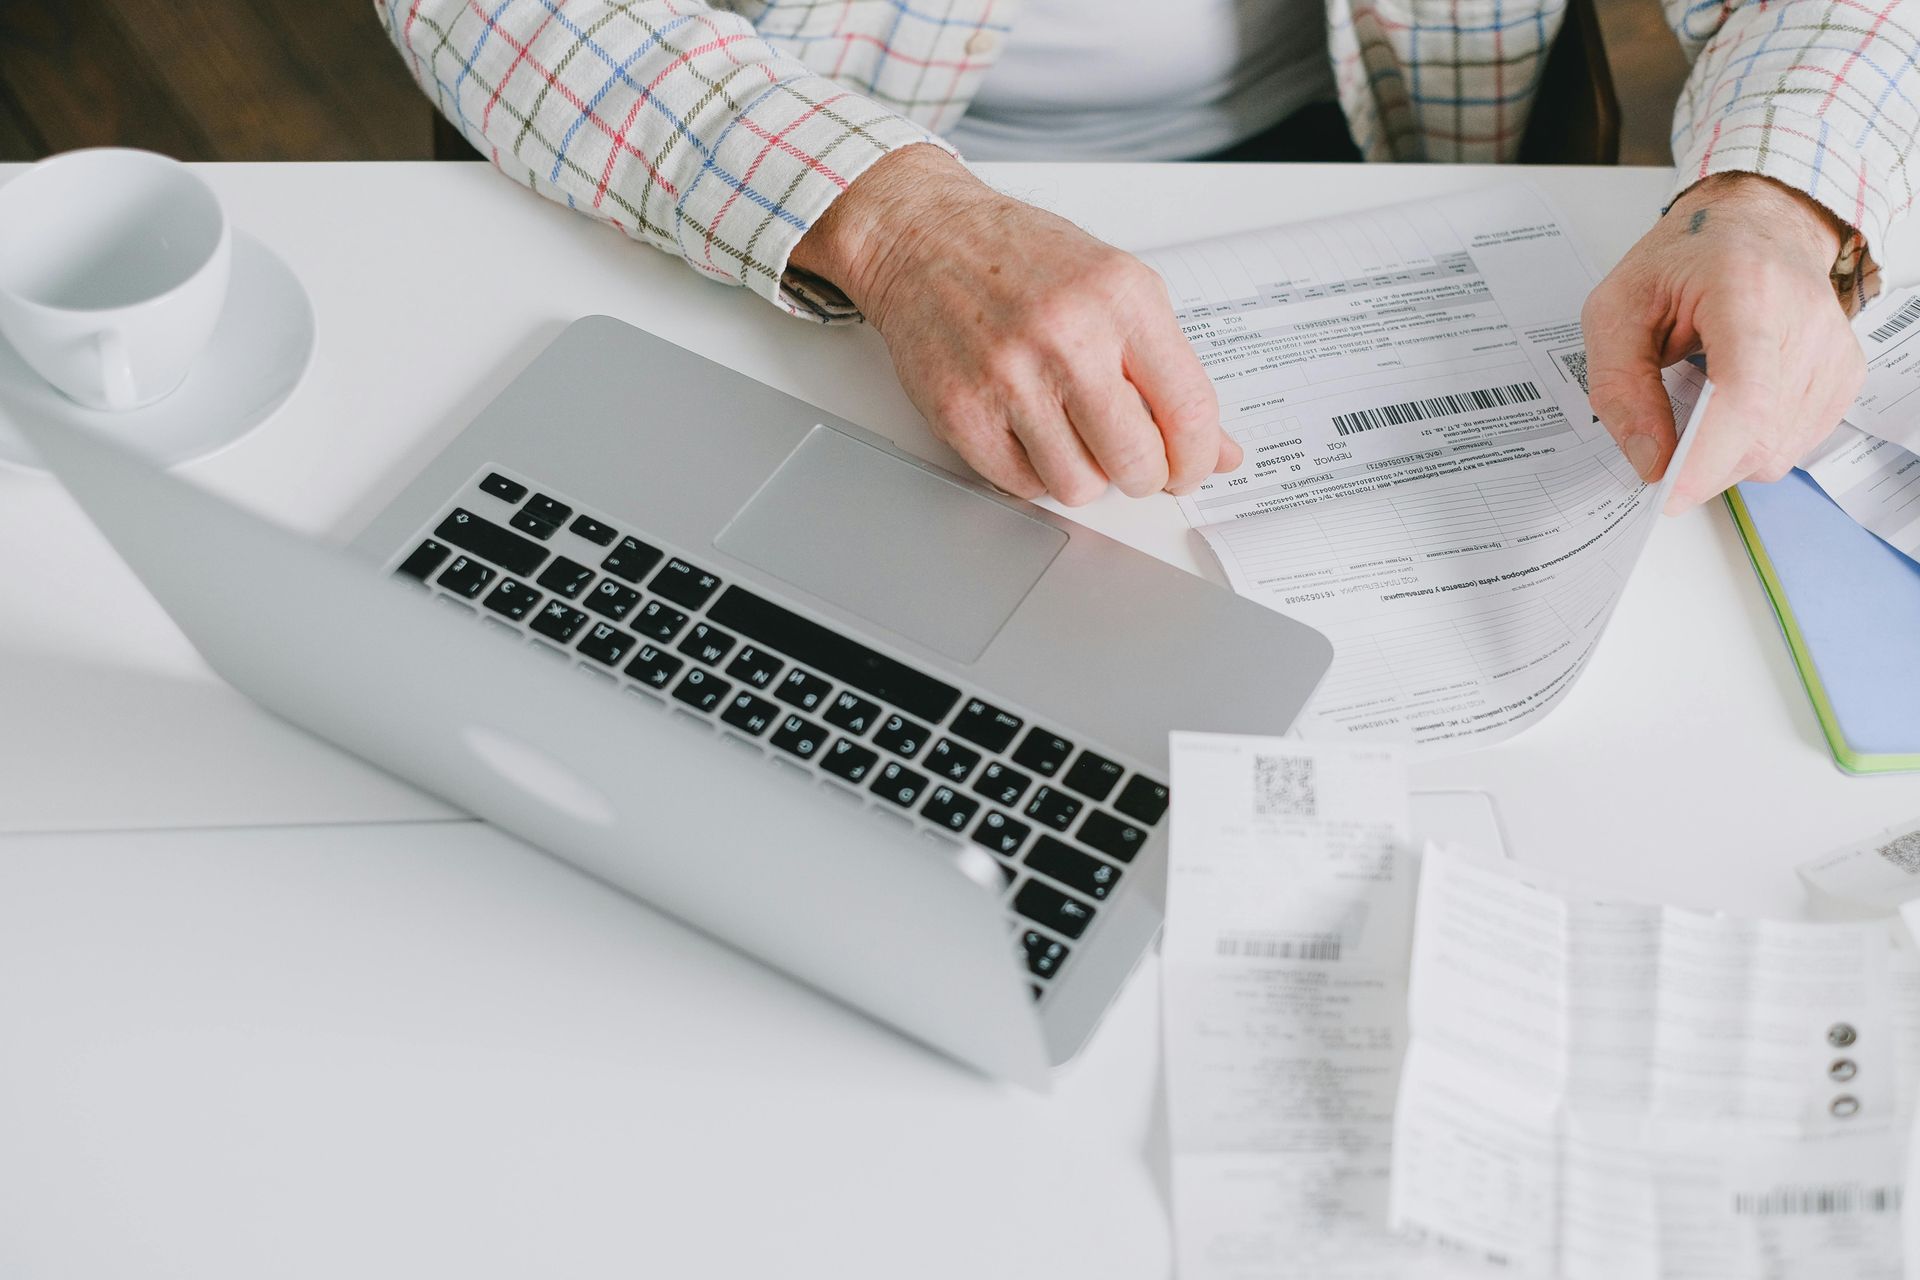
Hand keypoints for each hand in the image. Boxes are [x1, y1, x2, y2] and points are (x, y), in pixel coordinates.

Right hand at [790, 146, 1240, 504]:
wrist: (923, 235)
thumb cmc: (1021, 258)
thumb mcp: (1115, 288)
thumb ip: (1170, 369)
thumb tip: (1218, 450)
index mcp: (1122, 298)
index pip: (1188, 411)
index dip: (1195, 459)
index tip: (1187, 468)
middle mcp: (1068, 336)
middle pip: (1136, 462)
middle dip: (1143, 477)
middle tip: (1131, 462)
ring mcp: (1009, 375)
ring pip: (1078, 487)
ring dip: (1085, 477)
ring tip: (1074, 441)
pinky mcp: (961, 410)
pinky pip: (1022, 485)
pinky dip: (1035, 474)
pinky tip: (1031, 436)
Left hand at [1579, 172, 1864, 511]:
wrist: (1754, 224)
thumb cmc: (1683, 262)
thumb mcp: (1616, 310)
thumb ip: (1620, 387)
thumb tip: (1648, 460)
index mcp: (1747, 291)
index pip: (1743, 395)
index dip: (1705, 457)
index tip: (1665, 491)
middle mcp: (1808, 321)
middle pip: (1758, 437)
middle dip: (1699, 461)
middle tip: (1662, 432)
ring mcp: (1835, 351)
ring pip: (1776, 452)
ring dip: (1724, 453)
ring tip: (1700, 398)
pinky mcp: (1845, 375)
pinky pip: (1794, 444)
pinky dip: (1752, 442)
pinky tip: (1732, 402)